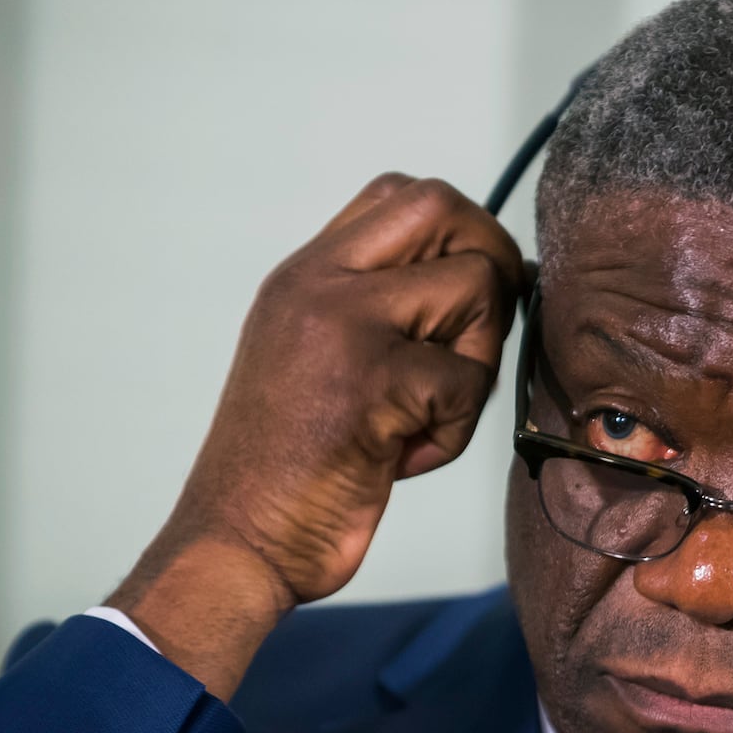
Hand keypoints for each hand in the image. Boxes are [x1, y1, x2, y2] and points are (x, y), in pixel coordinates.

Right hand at [109, 174, 524, 698]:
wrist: (240, 539)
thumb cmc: (291, 467)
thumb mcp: (321, 358)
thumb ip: (380, 307)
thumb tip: (490, 274)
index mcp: (306, 274)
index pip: (401, 193)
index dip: (460, 231)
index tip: (472, 291)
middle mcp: (319, 283)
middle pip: (445, 208)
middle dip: (492, 265)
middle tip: (479, 338)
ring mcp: (343, 325)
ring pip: (476, 290)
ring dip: (476, 364)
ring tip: (426, 416)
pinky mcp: (372, 381)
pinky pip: (467, 381)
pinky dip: (453, 431)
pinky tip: (403, 456)